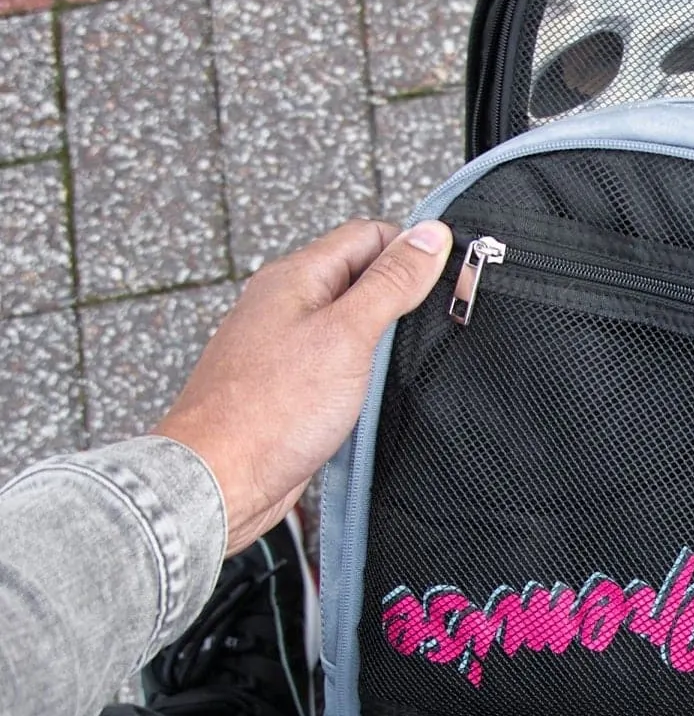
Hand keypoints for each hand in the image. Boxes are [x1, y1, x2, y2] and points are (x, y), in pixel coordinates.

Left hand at [157, 220, 454, 555]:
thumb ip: (391, 282)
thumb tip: (430, 235)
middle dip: (405, 297)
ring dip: (387, 339)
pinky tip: (381, 393)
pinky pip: (342, 362)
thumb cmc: (269, 410)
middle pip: (363, 277)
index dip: (413, 251)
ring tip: (410, 362)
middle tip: (439, 323)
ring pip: (354, 322)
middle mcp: (288, 304)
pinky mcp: (293, 384)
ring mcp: (289, 344)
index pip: (369, 236)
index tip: (448, 280)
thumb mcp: (347, 334)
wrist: (221, 479)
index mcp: (296, 277)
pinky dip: (368, 372)